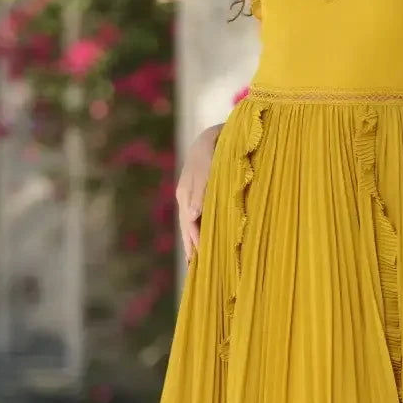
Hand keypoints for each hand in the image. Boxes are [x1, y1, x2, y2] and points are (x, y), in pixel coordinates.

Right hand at [176, 125, 220, 262]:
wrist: (216, 132)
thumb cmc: (216, 148)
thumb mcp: (209, 166)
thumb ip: (201, 190)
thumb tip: (192, 215)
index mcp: (186, 194)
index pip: (189, 225)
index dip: (195, 242)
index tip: (200, 260)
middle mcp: (186, 197)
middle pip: (187, 228)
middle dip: (191, 247)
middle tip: (195, 270)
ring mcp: (190, 196)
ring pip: (190, 224)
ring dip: (193, 242)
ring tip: (196, 262)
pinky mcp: (198, 194)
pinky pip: (196, 217)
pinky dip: (197, 231)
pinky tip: (203, 239)